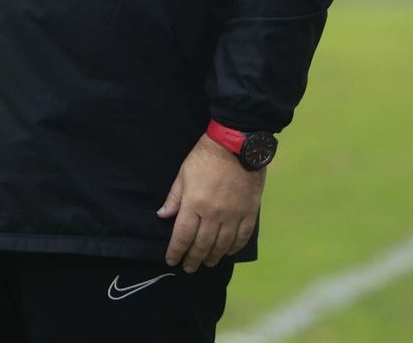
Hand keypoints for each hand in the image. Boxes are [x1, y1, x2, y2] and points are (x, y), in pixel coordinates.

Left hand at [156, 133, 265, 271]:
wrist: (237, 144)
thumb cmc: (205, 156)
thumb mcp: (184, 174)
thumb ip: (174, 197)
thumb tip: (163, 216)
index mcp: (194, 204)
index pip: (183, 236)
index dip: (176, 251)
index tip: (171, 261)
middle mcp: (214, 214)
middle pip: (202, 244)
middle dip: (193, 259)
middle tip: (189, 268)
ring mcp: (233, 214)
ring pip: (222, 244)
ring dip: (213, 257)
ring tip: (207, 263)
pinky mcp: (249, 211)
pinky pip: (242, 236)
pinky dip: (234, 247)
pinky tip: (228, 252)